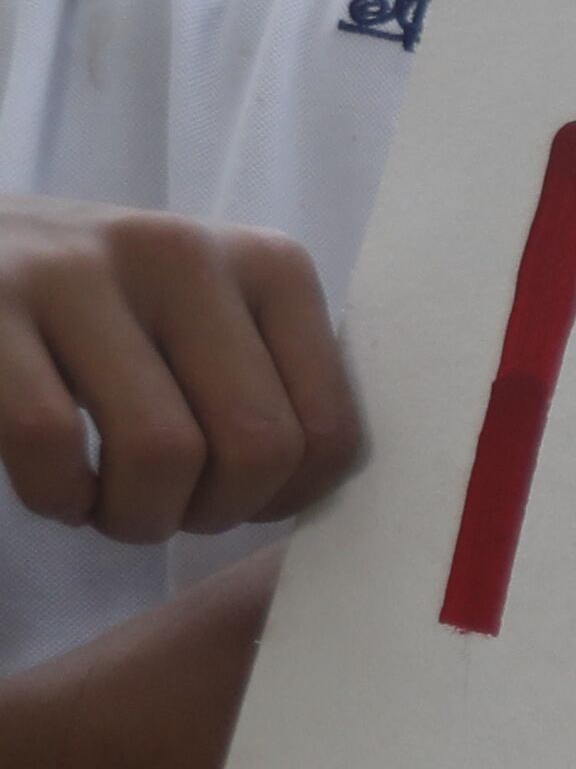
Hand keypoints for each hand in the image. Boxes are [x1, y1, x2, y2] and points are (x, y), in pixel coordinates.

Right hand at [0, 192, 359, 537]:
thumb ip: (274, 385)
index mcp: (267, 265)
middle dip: (212, 513)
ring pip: (162, 451)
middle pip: (256, 446)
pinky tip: (54, 488)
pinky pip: (52, 441)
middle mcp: (185, 254)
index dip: (283, 499)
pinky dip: (58, 496)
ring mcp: (80, 271)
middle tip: (164, 509)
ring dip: (136, 514)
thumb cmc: (107, 314)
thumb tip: (320, 486)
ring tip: (107, 504)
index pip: (331, 431)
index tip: (233, 499)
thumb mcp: (210, 322)